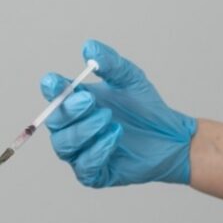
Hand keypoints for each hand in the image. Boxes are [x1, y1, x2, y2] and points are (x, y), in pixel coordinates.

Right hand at [42, 39, 196, 187]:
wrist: (171, 137)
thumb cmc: (146, 109)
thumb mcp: (131, 80)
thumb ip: (111, 64)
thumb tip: (90, 47)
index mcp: (76, 103)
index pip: (54, 95)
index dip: (51, 89)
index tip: (56, 82)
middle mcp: (74, 128)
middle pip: (54, 121)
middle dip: (69, 110)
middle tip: (91, 101)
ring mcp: (81, 152)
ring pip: (64, 145)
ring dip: (84, 130)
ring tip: (109, 119)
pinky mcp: (94, 174)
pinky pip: (83, 166)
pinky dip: (97, 150)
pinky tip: (115, 136)